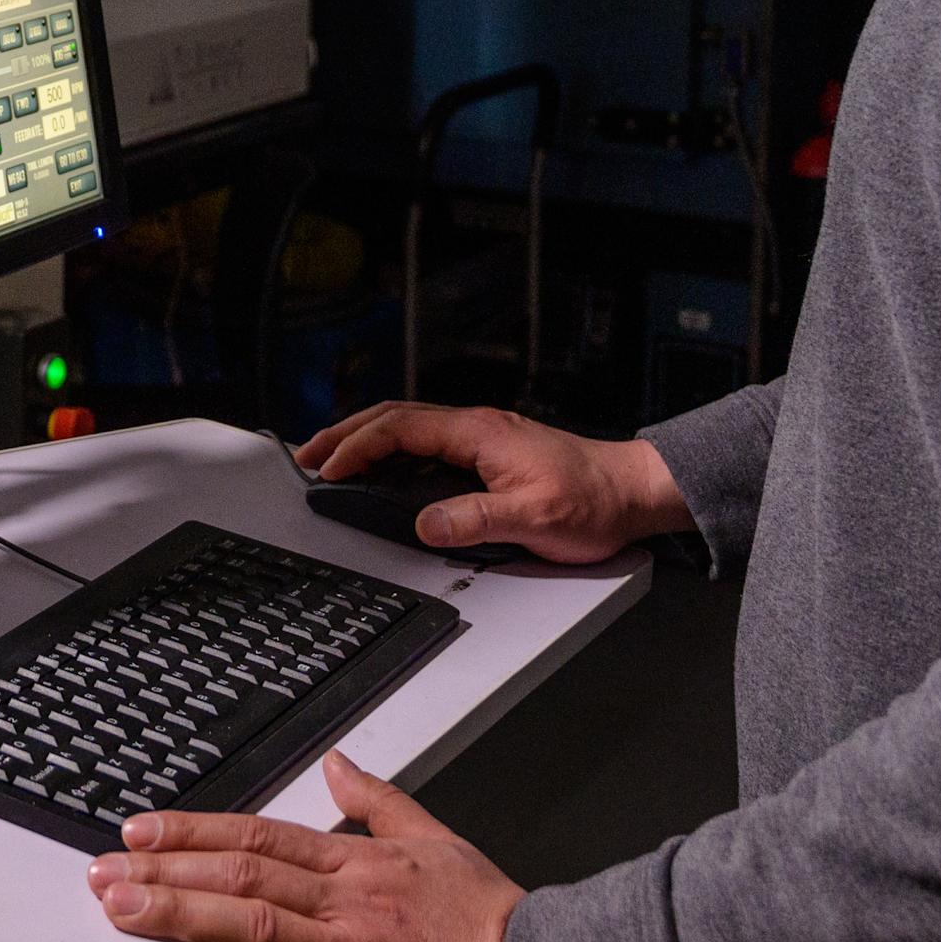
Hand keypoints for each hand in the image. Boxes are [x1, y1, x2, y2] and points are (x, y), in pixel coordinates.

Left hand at [89, 750, 548, 941]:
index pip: (259, 836)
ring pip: (255, 932)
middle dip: (165, 870)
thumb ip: (381, 803)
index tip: (140, 829)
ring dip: (182, 920)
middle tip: (103, 871)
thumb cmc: (503, 927)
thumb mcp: (440, 842)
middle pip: (241, 875)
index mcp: (361, 867)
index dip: (193, 830)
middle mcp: (350, 907)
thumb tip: (339, 763)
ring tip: (124, 917)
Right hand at [294, 401, 688, 559]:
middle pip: (393, 417)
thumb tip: (424, 524)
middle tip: (308, 455)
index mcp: (477, 432)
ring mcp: (481, 436)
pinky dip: (392, 448)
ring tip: (333, 460)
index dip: (357, 446)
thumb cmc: (592, 502)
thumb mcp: (533, 519)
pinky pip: (426, 440)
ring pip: (408, 425)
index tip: (327, 468)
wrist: (632, 491)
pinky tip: (383, 468)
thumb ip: (474, 520)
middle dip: (345, 434)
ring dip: (366, 439)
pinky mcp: (488, 450)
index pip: (400, 427)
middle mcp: (475, 426)